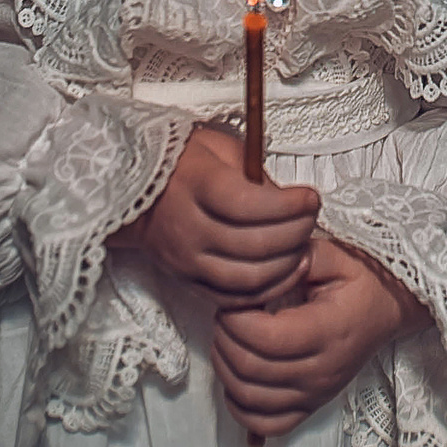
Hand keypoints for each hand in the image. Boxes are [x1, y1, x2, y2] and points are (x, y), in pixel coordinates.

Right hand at [117, 127, 318, 307]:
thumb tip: (289, 201)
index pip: (248, 205)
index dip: (288, 206)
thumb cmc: (184, 163)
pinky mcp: (188, 283)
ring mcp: (187, 261)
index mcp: (196, 185)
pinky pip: (235, 299)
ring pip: (249, 279)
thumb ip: (254, 171)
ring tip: (303, 245)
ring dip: (287, 265)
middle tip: (311, 218)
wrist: (135, 195)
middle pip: (254, 245)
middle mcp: (188, 228)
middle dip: (296, 233)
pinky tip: (287, 271)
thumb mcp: (218, 147)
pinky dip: (268, 290)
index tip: (311, 197)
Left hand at [212, 235, 431, 436]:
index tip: (232, 299)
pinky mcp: (311, 405)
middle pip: (251, 369)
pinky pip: (266, 424)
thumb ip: (299, 257)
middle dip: (224, 338)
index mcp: (328, 331)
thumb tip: (266, 265)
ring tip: (229, 339)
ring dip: (226, 369)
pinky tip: (237, 379)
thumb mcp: (335, 256)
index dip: (235, 319)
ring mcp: (316, 392)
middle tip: (225, 315)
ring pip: (250, 399)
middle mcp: (322, 370)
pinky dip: (241, 407)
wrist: (388, 309)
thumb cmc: (360, 283)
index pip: (264, 337)